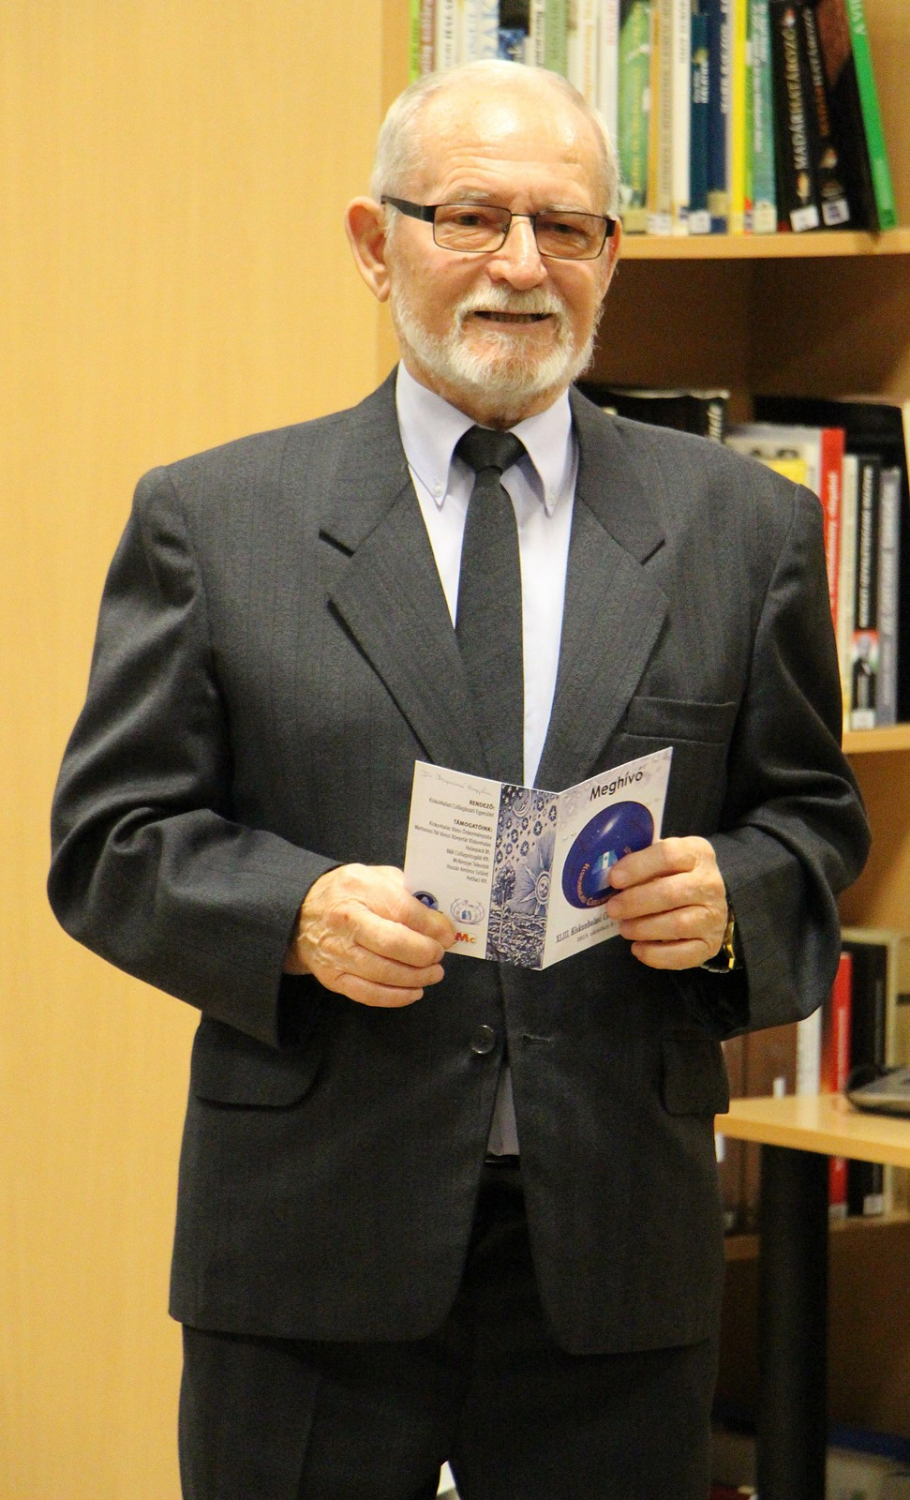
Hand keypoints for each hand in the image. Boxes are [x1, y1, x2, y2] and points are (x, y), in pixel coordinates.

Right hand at [284, 864, 455, 1006]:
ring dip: (416, 977)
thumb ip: (408, 893)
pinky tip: (414, 991)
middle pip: (393, 944)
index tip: (448, 935)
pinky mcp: (332, 977)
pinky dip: (396, 997)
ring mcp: (337, 952)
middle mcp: (346, 921)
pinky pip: (368, 994)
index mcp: (360, 888)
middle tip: (440, 955)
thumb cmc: (349, 893)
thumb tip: (439, 921)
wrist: (301, 912)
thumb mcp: (377, 877)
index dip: (433, 926)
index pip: (403, 910)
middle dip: (425, 954)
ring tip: (433, 973)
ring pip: (384, 973)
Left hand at [604, 837, 727, 970]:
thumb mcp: (661, 861)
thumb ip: (640, 864)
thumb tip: (609, 878)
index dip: (637, 867)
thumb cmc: (674, 877)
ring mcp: (714, 916)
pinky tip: (638, 948)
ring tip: (624, 929)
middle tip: (612, 909)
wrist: (706, 902)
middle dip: (635, 902)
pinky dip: (656, 954)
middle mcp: (711, 883)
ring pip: (677, 924)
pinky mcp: (710, 944)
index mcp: (697, 854)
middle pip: (670, 893)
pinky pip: (683, 954)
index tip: (614, 879)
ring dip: (643, 928)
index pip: (668, 855)